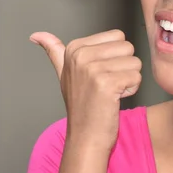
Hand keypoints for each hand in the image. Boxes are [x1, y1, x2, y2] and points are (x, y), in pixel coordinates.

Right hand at [30, 30, 141, 150]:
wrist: (86, 136)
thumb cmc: (81, 105)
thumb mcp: (64, 73)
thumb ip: (54, 51)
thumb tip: (36, 35)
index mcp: (74, 48)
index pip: (118, 37)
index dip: (115, 57)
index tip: (100, 74)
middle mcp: (81, 56)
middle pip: (128, 48)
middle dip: (124, 66)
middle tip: (107, 84)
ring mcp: (92, 69)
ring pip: (135, 62)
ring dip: (129, 79)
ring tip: (111, 92)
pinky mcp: (106, 83)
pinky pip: (136, 77)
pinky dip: (131, 90)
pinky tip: (115, 99)